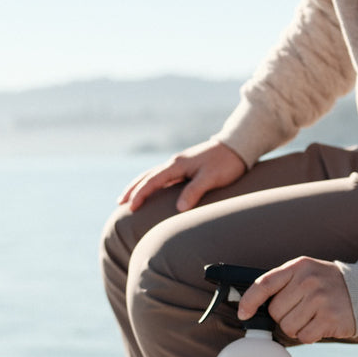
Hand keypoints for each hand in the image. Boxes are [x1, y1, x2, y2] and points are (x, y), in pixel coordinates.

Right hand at [118, 138, 247, 212]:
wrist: (237, 147)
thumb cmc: (226, 163)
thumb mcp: (211, 178)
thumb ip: (194, 191)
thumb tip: (179, 209)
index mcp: (177, 165)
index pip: (153, 181)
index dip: (141, 194)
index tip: (131, 207)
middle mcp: (175, 163)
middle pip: (147, 176)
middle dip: (133, 189)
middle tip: (120, 203)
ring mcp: (180, 164)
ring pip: (153, 174)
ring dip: (140, 185)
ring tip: (129, 197)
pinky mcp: (186, 166)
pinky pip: (162, 175)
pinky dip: (152, 183)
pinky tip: (152, 189)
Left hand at [238, 257, 355, 342]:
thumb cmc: (327, 284)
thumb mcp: (306, 272)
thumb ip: (282, 283)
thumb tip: (250, 306)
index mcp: (299, 267)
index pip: (264, 284)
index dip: (249, 301)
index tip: (243, 314)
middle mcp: (309, 281)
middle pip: (275, 312)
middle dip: (283, 316)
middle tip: (301, 309)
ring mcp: (320, 300)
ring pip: (288, 327)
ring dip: (296, 328)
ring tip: (312, 316)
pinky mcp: (330, 318)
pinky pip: (304, 336)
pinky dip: (309, 335)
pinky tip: (320, 324)